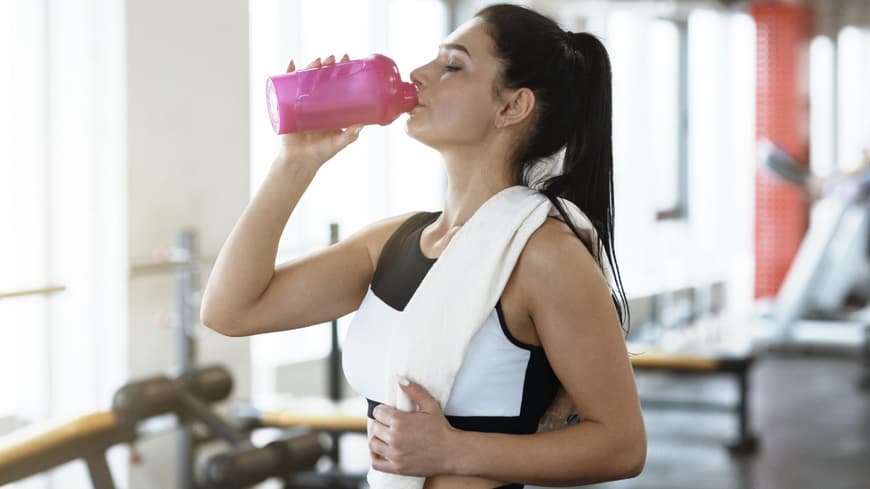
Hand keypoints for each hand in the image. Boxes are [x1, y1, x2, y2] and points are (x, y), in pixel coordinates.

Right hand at [277, 53, 363, 168]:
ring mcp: (301, 102)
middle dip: (326, 65)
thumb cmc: (320, 153)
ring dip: (310, 66)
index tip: (347, 59)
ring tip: (317, 61)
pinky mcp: (287, 106)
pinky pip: (285, 87)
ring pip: (305, 79)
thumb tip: (361, 125)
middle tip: (332, 59)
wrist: (299, 162)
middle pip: (321, 77)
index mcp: (329, 107)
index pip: (336, 82)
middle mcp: (316, 102)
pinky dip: (287, 73)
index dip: (341, 70)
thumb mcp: (337, 144)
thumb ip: (349, 136)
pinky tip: (291, 63)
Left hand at [368, 377, 459, 476]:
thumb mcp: (430, 405)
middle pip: (374, 427)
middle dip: (380, 423)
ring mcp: (395, 454)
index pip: (378, 412)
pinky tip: (381, 450)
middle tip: (387, 423)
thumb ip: (414, 391)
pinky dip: (375, 456)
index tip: (388, 412)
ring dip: (377, 438)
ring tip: (385, 436)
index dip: (383, 410)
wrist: (451, 452)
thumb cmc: (441, 429)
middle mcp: (394, 438)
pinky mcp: (397, 467)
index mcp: (400, 421)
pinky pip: (376, 463)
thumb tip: (399, 379)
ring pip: (373, 443)